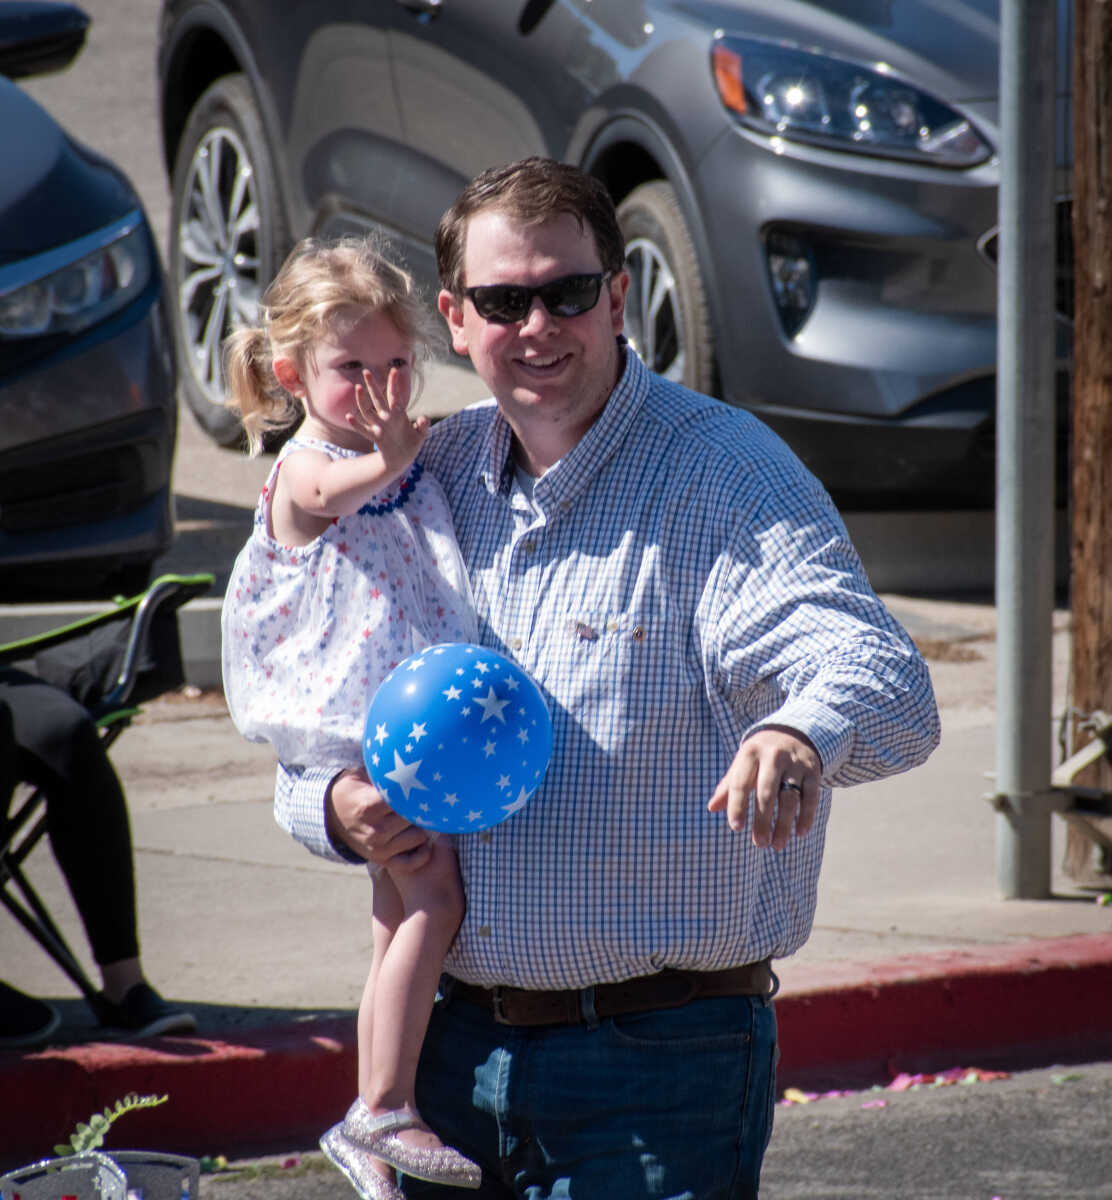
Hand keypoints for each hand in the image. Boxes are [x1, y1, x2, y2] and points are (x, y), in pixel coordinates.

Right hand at [326, 767, 431, 872]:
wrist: (331, 816)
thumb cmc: (353, 790)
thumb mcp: (361, 774)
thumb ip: (383, 771)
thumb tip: (409, 757)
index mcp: (368, 807)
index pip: (404, 799)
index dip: (417, 790)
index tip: (425, 784)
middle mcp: (374, 830)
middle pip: (413, 817)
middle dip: (420, 807)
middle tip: (427, 798)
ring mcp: (379, 848)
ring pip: (418, 837)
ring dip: (421, 827)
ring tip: (420, 816)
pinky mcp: (383, 861)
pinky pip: (412, 862)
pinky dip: (421, 853)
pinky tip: (423, 840)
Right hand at [349, 364, 427, 471]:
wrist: (403, 459)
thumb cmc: (411, 444)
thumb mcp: (421, 434)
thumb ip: (423, 426)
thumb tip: (423, 419)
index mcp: (398, 414)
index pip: (394, 395)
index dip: (394, 383)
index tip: (394, 370)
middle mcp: (387, 418)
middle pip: (378, 399)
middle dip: (373, 385)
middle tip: (367, 371)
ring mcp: (380, 427)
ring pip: (368, 411)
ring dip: (362, 400)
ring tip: (358, 388)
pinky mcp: (376, 438)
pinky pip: (363, 430)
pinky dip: (356, 424)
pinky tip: (349, 416)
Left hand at [707, 725, 821, 849]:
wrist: (792, 732)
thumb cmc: (760, 756)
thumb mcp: (742, 764)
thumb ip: (728, 786)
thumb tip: (712, 808)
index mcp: (750, 753)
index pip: (741, 782)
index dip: (737, 806)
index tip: (736, 828)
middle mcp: (773, 755)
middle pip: (766, 792)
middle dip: (763, 820)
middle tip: (760, 844)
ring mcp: (795, 763)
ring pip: (790, 797)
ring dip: (784, 824)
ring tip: (777, 845)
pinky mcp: (813, 770)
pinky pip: (811, 796)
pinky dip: (806, 816)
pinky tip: (800, 833)